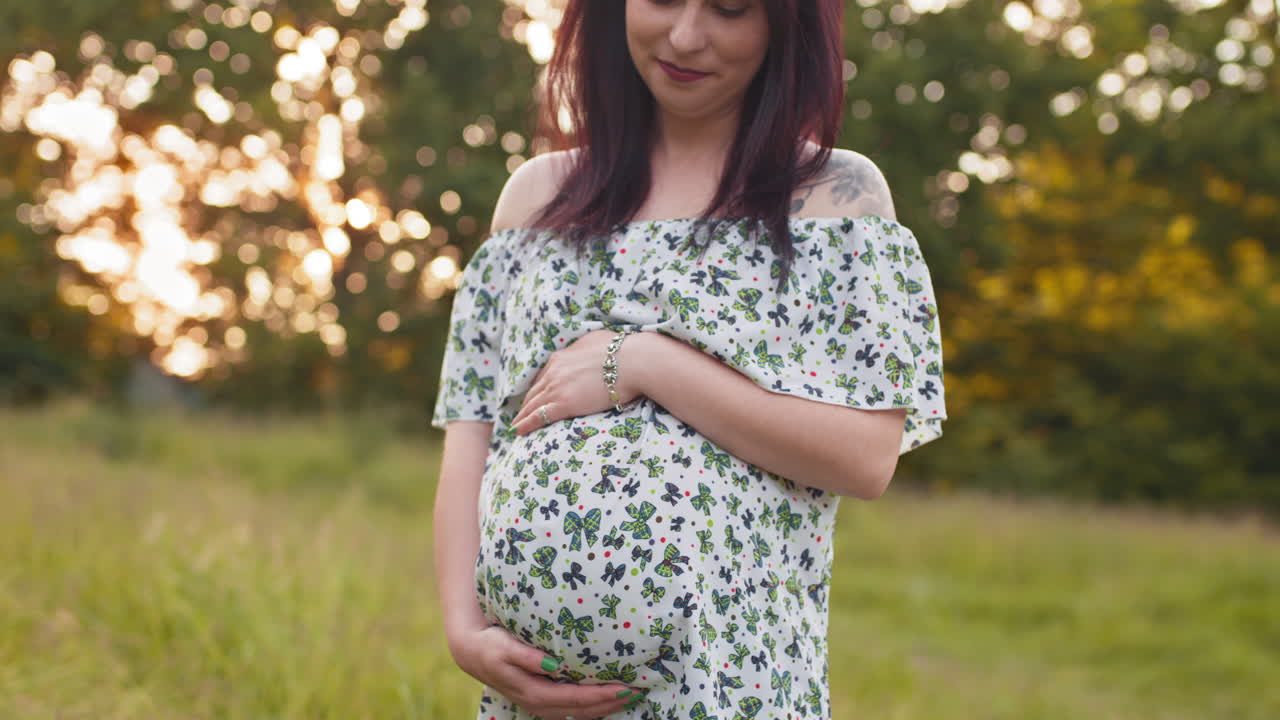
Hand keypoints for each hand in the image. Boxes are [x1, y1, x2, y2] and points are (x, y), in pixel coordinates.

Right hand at [451, 624, 643, 718]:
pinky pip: (571, 710)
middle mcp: (539, 704)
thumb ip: (529, 657)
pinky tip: (605, 700)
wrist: (471, 651)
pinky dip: (591, 708)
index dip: (602, 695)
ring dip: (604, 708)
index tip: (626, 687)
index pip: (576, 699)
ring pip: (578, 714)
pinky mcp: (541, 699)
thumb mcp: (505, 647)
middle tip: (638, 691)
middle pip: (582, 711)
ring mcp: (539, 705)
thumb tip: (553, 664)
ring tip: (629, 697)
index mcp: (534, 692)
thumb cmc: (490, 645)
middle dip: (611, 703)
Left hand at [512, 329, 646, 434]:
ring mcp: (557, 387)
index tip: (534, 396)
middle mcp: (554, 371)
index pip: (544, 376)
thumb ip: (584, 349)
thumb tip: (586, 351)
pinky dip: (525, 424)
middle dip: (526, 403)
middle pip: (534, 391)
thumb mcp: (596, 342)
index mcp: (561, 357)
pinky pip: (538, 416)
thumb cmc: (623, 351)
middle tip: (520, 414)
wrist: (633, 361)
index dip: (538, 388)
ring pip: (532, 405)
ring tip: (516, 426)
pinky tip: (517, 431)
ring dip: (522, 416)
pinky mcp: (564, 403)